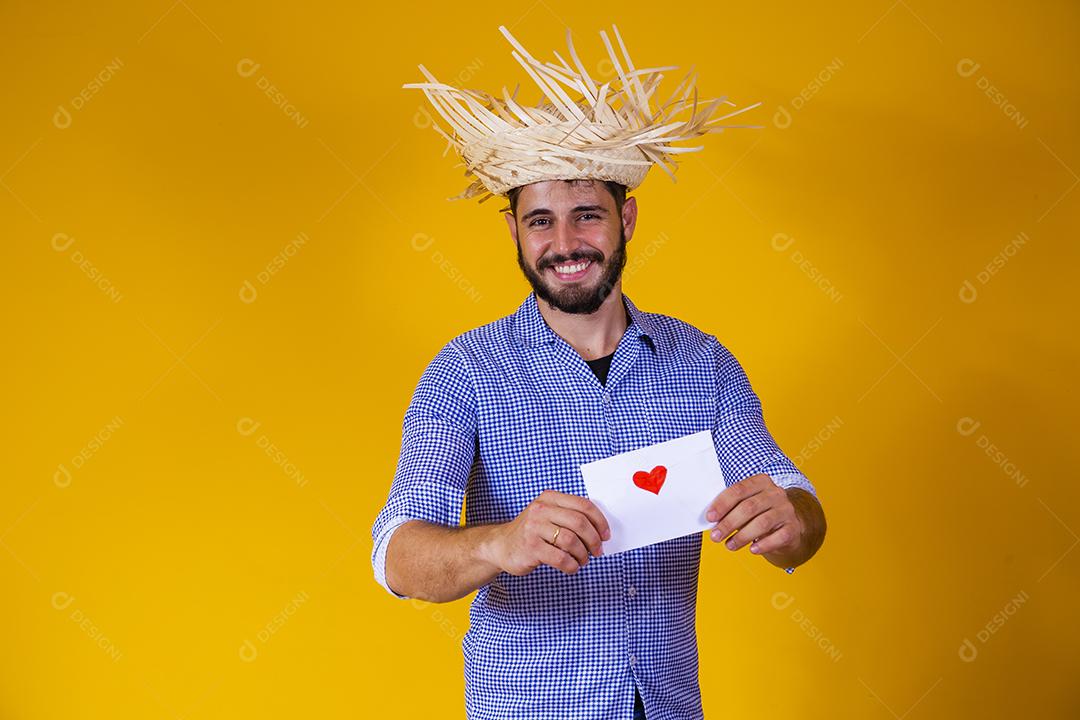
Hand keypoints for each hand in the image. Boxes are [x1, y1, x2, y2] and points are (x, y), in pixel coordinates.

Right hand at [488, 490, 611, 575]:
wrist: (501, 546)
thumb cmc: (532, 533)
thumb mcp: (548, 516)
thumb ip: (570, 517)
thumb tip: (600, 531)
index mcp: (550, 498)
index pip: (583, 505)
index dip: (600, 521)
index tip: (606, 535)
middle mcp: (541, 509)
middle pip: (579, 522)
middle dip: (594, 540)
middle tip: (597, 551)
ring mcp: (534, 527)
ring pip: (571, 541)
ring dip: (582, 554)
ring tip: (582, 560)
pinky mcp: (530, 547)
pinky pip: (560, 558)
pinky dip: (571, 565)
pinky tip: (571, 567)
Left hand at [705, 474, 802, 556]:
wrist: (787, 526)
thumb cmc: (760, 514)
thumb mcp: (746, 505)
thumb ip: (731, 508)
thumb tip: (712, 520)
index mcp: (761, 482)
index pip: (739, 490)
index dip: (722, 504)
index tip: (710, 518)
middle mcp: (776, 493)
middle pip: (749, 507)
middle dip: (729, 523)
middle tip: (715, 536)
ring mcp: (786, 510)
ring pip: (762, 523)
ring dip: (742, 536)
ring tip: (729, 545)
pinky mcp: (793, 528)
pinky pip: (777, 537)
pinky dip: (763, 545)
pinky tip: (752, 550)